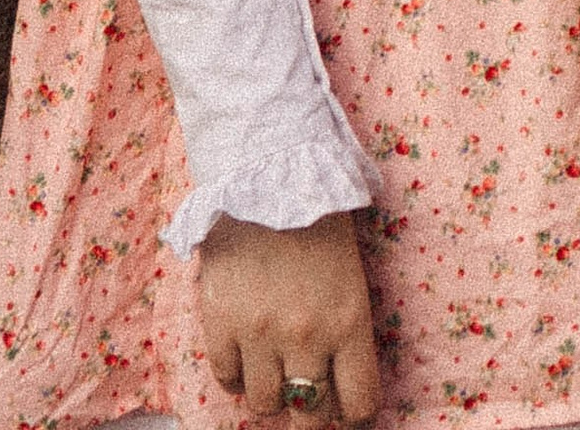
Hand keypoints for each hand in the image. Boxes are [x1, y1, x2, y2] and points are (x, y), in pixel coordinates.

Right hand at [196, 206, 380, 418]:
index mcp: (349, 321)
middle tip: (308, 391)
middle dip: (311, 411)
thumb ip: (346, 331)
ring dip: (272, 393)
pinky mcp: (220, 324)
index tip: (345, 403)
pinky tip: (246, 352)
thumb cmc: (318, 219)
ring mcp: (259, 333)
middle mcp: (306, 336)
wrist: (265, 173)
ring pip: (266, 406)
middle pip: (310, 418)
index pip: (359, 403)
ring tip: (274, 367)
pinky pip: (227, 380)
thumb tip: (341, 383)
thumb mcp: (350, 275)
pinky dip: (237, 374)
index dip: (353, 411)